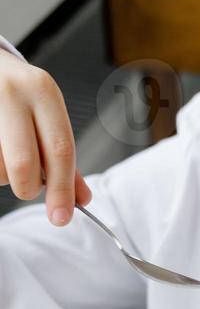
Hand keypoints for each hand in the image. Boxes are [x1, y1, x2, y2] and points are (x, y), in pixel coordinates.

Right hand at [0, 49, 92, 224]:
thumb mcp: (46, 114)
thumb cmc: (18, 94)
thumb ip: (63, 157)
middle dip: (28, 188)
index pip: (60, 150)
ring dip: (4, 175)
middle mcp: (13, 92)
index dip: (62, 190)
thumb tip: (82, 199)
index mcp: (42, 91)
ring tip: (6, 153)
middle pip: (25, 164)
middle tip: (28, 187)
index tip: (62, 217)